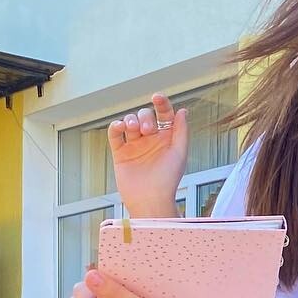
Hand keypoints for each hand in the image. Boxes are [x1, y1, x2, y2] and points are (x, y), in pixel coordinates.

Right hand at [108, 93, 188, 217]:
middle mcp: (150, 139)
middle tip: (147, 131)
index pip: (164, 114)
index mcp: (166, 138)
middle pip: (145, 115)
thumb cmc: (168, 180)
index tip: (157, 97)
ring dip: (131, 120)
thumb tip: (183, 110)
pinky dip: (115, 126)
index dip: (161, 103)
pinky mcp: (120, 153)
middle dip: (145, 118)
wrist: (150, 200)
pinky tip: (120, 127)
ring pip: (129, 122)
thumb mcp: (180, 153)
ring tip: (134, 130)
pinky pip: (115, 134)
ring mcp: (135, 145)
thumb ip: (182, 131)